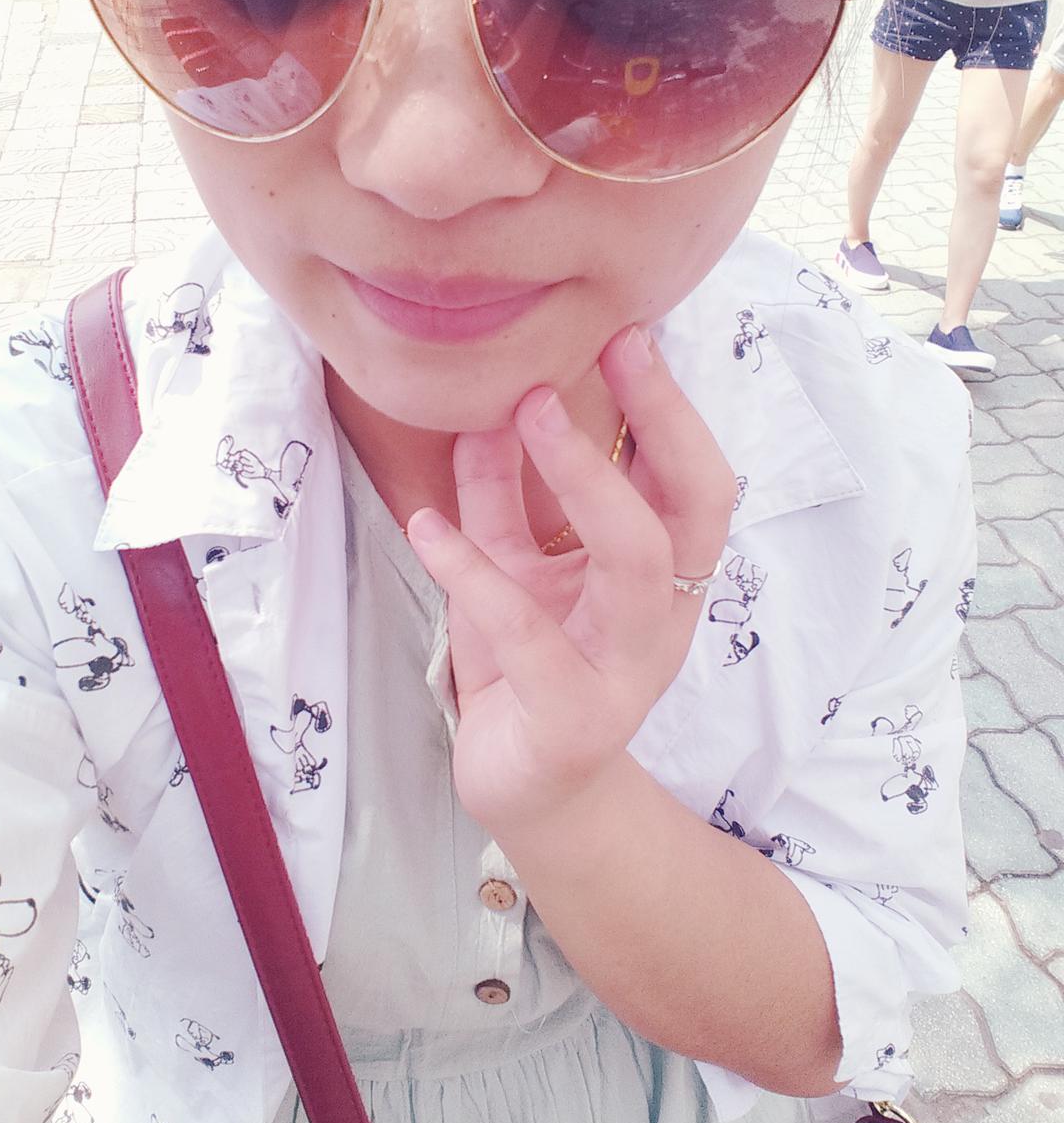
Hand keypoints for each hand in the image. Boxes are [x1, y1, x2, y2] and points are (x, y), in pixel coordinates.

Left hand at [406, 325, 737, 838]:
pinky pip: (529, 634)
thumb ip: (504, 497)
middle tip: (608, 347)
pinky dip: (475, 572)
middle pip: (689, 508)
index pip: (695, 480)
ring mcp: (626, 671)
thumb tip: (484, 408)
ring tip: (524, 412)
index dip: (671, 407)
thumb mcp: (516, 565)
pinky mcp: (573, 717)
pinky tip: (427, 526)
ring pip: (633, 563)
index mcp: (661, 576)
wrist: (528, 789)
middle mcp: (662, 617)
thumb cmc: (529, 665)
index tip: (629, 333)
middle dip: (658, 419)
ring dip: (582, 476)